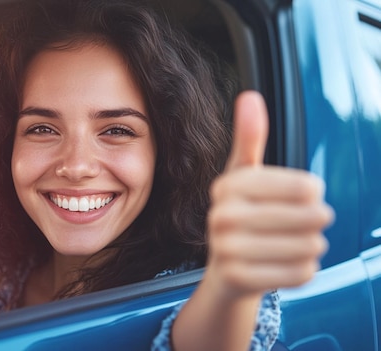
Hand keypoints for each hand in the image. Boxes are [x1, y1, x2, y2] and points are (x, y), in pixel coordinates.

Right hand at [205, 91, 333, 298]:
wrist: (226, 272)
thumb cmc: (243, 215)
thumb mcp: (244, 176)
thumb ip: (249, 137)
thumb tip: (249, 96)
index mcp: (228, 185)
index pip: (306, 186)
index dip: (314, 193)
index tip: (304, 196)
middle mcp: (221, 215)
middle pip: (311, 217)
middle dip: (316, 222)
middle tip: (305, 225)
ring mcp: (226, 249)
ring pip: (310, 246)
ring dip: (312, 246)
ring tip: (297, 244)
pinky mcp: (238, 279)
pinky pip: (301, 273)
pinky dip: (304, 270)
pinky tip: (289, 265)